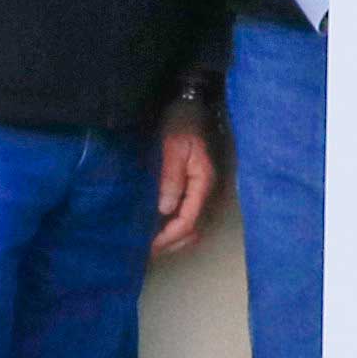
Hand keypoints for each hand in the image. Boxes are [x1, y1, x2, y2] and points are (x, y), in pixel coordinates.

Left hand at [150, 105, 222, 257]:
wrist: (191, 107)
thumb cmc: (180, 124)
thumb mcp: (172, 147)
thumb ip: (170, 177)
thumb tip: (165, 209)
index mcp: (204, 182)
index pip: (189, 220)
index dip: (169, 236)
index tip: (148, 244)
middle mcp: (209, 191)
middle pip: (195, 230)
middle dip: (172, 243)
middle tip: (147, 250)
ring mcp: (205, 191)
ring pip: (195, 227)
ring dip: (175, 238)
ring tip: (152, 243)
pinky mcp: (199, 189)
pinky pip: (191, 216)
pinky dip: (177, 227)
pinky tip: (159, 227)